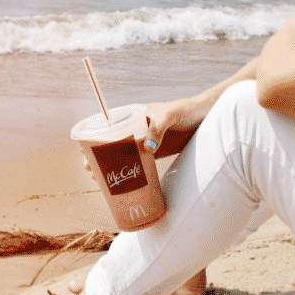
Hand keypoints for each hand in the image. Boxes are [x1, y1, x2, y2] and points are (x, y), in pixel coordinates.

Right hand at [81, 95, 210, 178]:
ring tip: (102, 182)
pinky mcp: (158, 152)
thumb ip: (158, 128)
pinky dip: (132, 172)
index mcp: (134, 115)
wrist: (207, 115)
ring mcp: (147, 141)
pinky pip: (141, 163)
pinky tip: (126, 184)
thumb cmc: (188, 110)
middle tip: (93, 173)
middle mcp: (137, 128)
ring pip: (124, 155)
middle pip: (112, 144)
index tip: (86, 156)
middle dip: (99, 158)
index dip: (94, 141)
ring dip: (113, 168)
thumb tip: (146, 149)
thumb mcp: (170, 115)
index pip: (108, 127)